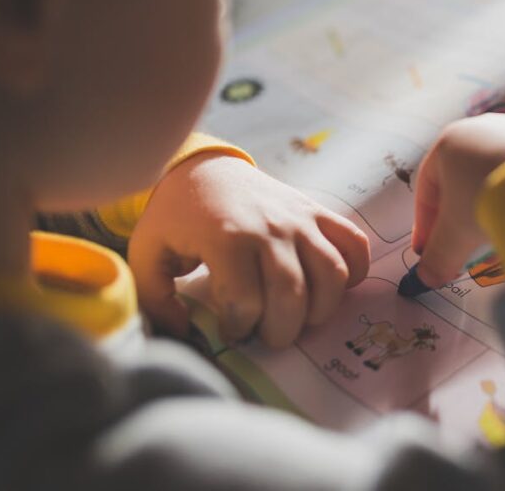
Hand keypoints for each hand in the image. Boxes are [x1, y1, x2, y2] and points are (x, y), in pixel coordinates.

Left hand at [128, 154, 369, 347]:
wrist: (204, 168)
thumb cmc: (177, 216)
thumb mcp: (149, 254)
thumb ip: (155, 300)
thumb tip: (184, 333)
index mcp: (227, 238)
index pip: (246, 302)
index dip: (238, 329)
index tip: (229, 330)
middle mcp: (271, 227)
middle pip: (293, 295)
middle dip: (281, 331)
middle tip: (266, 336)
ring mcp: (300, 218)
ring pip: (332, 275)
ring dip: (320, 310)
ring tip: (300, 318)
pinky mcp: (318, 213)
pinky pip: (353, 244)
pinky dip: (355, 272)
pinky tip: (331, 289)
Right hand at [411, 113, 504, 287]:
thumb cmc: (492, 197)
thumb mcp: (456, 235)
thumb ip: (437, 257)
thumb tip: (429, 276)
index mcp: (452, 141)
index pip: (428, 189)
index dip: (426, 225)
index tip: (430, 250)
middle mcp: (485, 129)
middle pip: (462, 182)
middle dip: (460, 218)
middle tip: (462, 248)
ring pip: (497, 176)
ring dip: (492, 207)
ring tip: (498, 235)